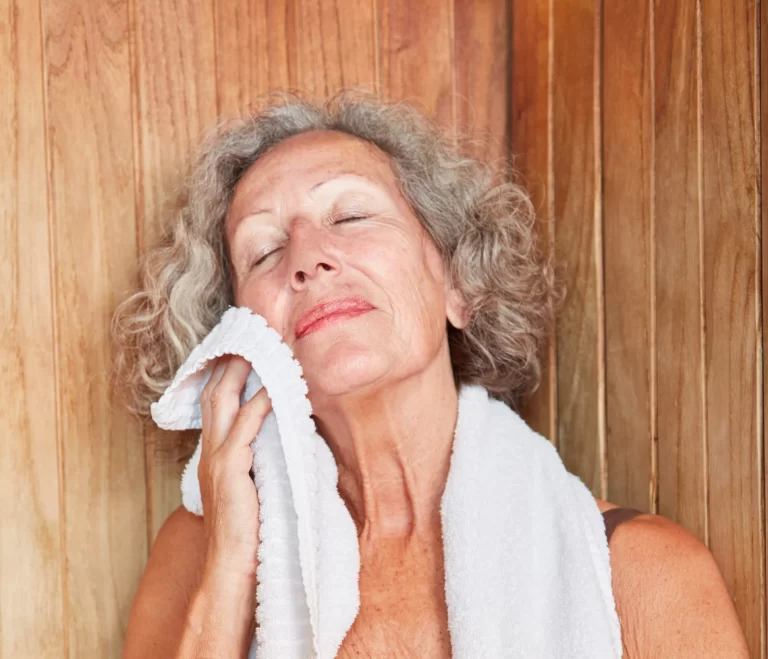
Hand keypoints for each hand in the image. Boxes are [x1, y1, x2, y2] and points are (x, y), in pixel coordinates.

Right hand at [199, 355, 271, 577]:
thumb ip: (258, 462)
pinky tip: (274, 388)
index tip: (241, 353)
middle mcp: (210, 452)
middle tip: (248, 338)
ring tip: (260, 349)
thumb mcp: (252, 489)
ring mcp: (217, 459)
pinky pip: (245, 426)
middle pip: (214, 393)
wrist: (232, 569)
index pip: (215, 406)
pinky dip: (260, 403)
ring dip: (242, 372)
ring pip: (223, 402)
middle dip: (230, 363)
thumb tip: (282, 437)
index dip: (226, 377)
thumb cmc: (248, 534)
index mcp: (214, 456)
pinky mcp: (230, 469)